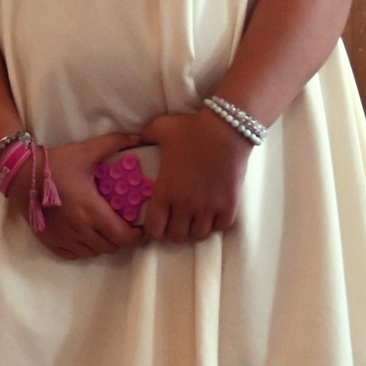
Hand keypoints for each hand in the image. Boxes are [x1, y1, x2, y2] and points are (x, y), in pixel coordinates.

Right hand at [18, 133, 143, 259]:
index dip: (135, 236)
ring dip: (101, 244)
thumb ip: (113, 144)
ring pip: (92, 252)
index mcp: (92, 211)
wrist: (19, 174)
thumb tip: (137, 138)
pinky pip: (73, 255)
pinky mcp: (50, 241)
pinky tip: (82, 236)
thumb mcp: (84, 151)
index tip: (138, 227)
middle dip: (120, 239)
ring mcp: (64, 238)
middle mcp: (80, 230)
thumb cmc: (54, 164)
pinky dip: (82, 249)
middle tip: (121, 227)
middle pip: (110, 247)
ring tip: (102, 231)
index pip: (122, 236)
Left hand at [139, 111, 250, 243]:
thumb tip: (136, 139)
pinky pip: (221, 227)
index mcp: (166, 191)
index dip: (153, 228)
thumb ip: (144, 136)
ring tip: (195, 216)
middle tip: (176, 219)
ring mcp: (209, 207)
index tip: (157, 220)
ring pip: (199, 235)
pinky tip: (213, 210)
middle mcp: (186, 205)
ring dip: (195, 228)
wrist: (227, 128)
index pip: (154, 228)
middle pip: (176, 237)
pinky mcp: (229, 205)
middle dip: (173, 230)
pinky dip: (217, 222)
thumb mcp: (160, 128)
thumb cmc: (191, 128)